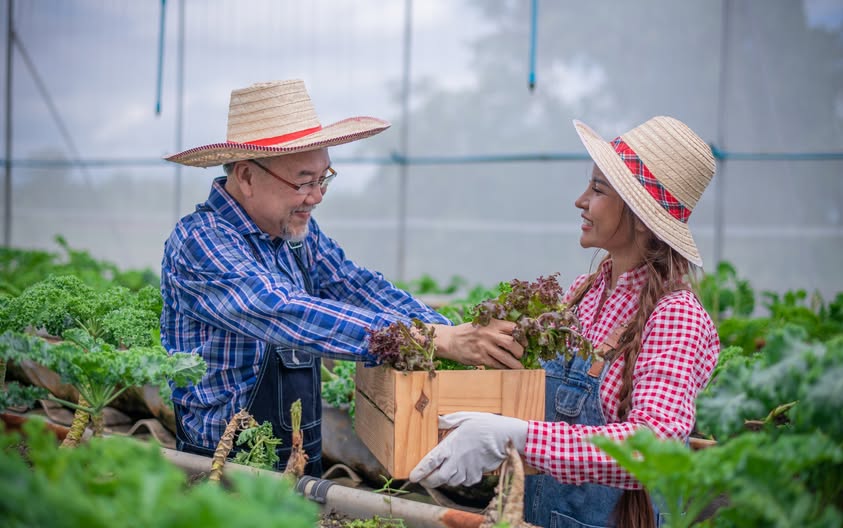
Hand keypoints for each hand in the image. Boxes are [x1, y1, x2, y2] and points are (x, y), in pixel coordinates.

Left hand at [409, 411, 527, 487]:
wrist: (506, 437)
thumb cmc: (485, 425)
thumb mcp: (464, 417)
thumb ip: (447, 421)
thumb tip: (435, 420)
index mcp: (451, 445)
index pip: (430, 461)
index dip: (419, 471)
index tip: (412, 476)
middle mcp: (457, 460)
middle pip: (437, 478)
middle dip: (428, 481)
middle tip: (424, 479)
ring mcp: (467, 469)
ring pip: (450, 482)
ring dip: (445, 479)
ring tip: (443, 471)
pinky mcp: (476, 475)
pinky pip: (464, 482)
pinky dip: (460, 479)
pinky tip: (461, 469)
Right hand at [431, 320, 523, 368]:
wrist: (450, 340)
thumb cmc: (469, 332)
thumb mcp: (483, 323)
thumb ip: (497, 327)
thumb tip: (516, 336)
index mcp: (492, 323)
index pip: (513, 327)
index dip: (522, 336)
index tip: (525, 342)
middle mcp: (489, 334)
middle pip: (511, 343)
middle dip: (520, 351)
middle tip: (521, 355)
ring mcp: (484, 346)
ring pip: (505, 357)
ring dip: (515, 363)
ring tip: (519, 366)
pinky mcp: (479, 357)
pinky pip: (496, 364)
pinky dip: (504, 367)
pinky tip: (507, 368)